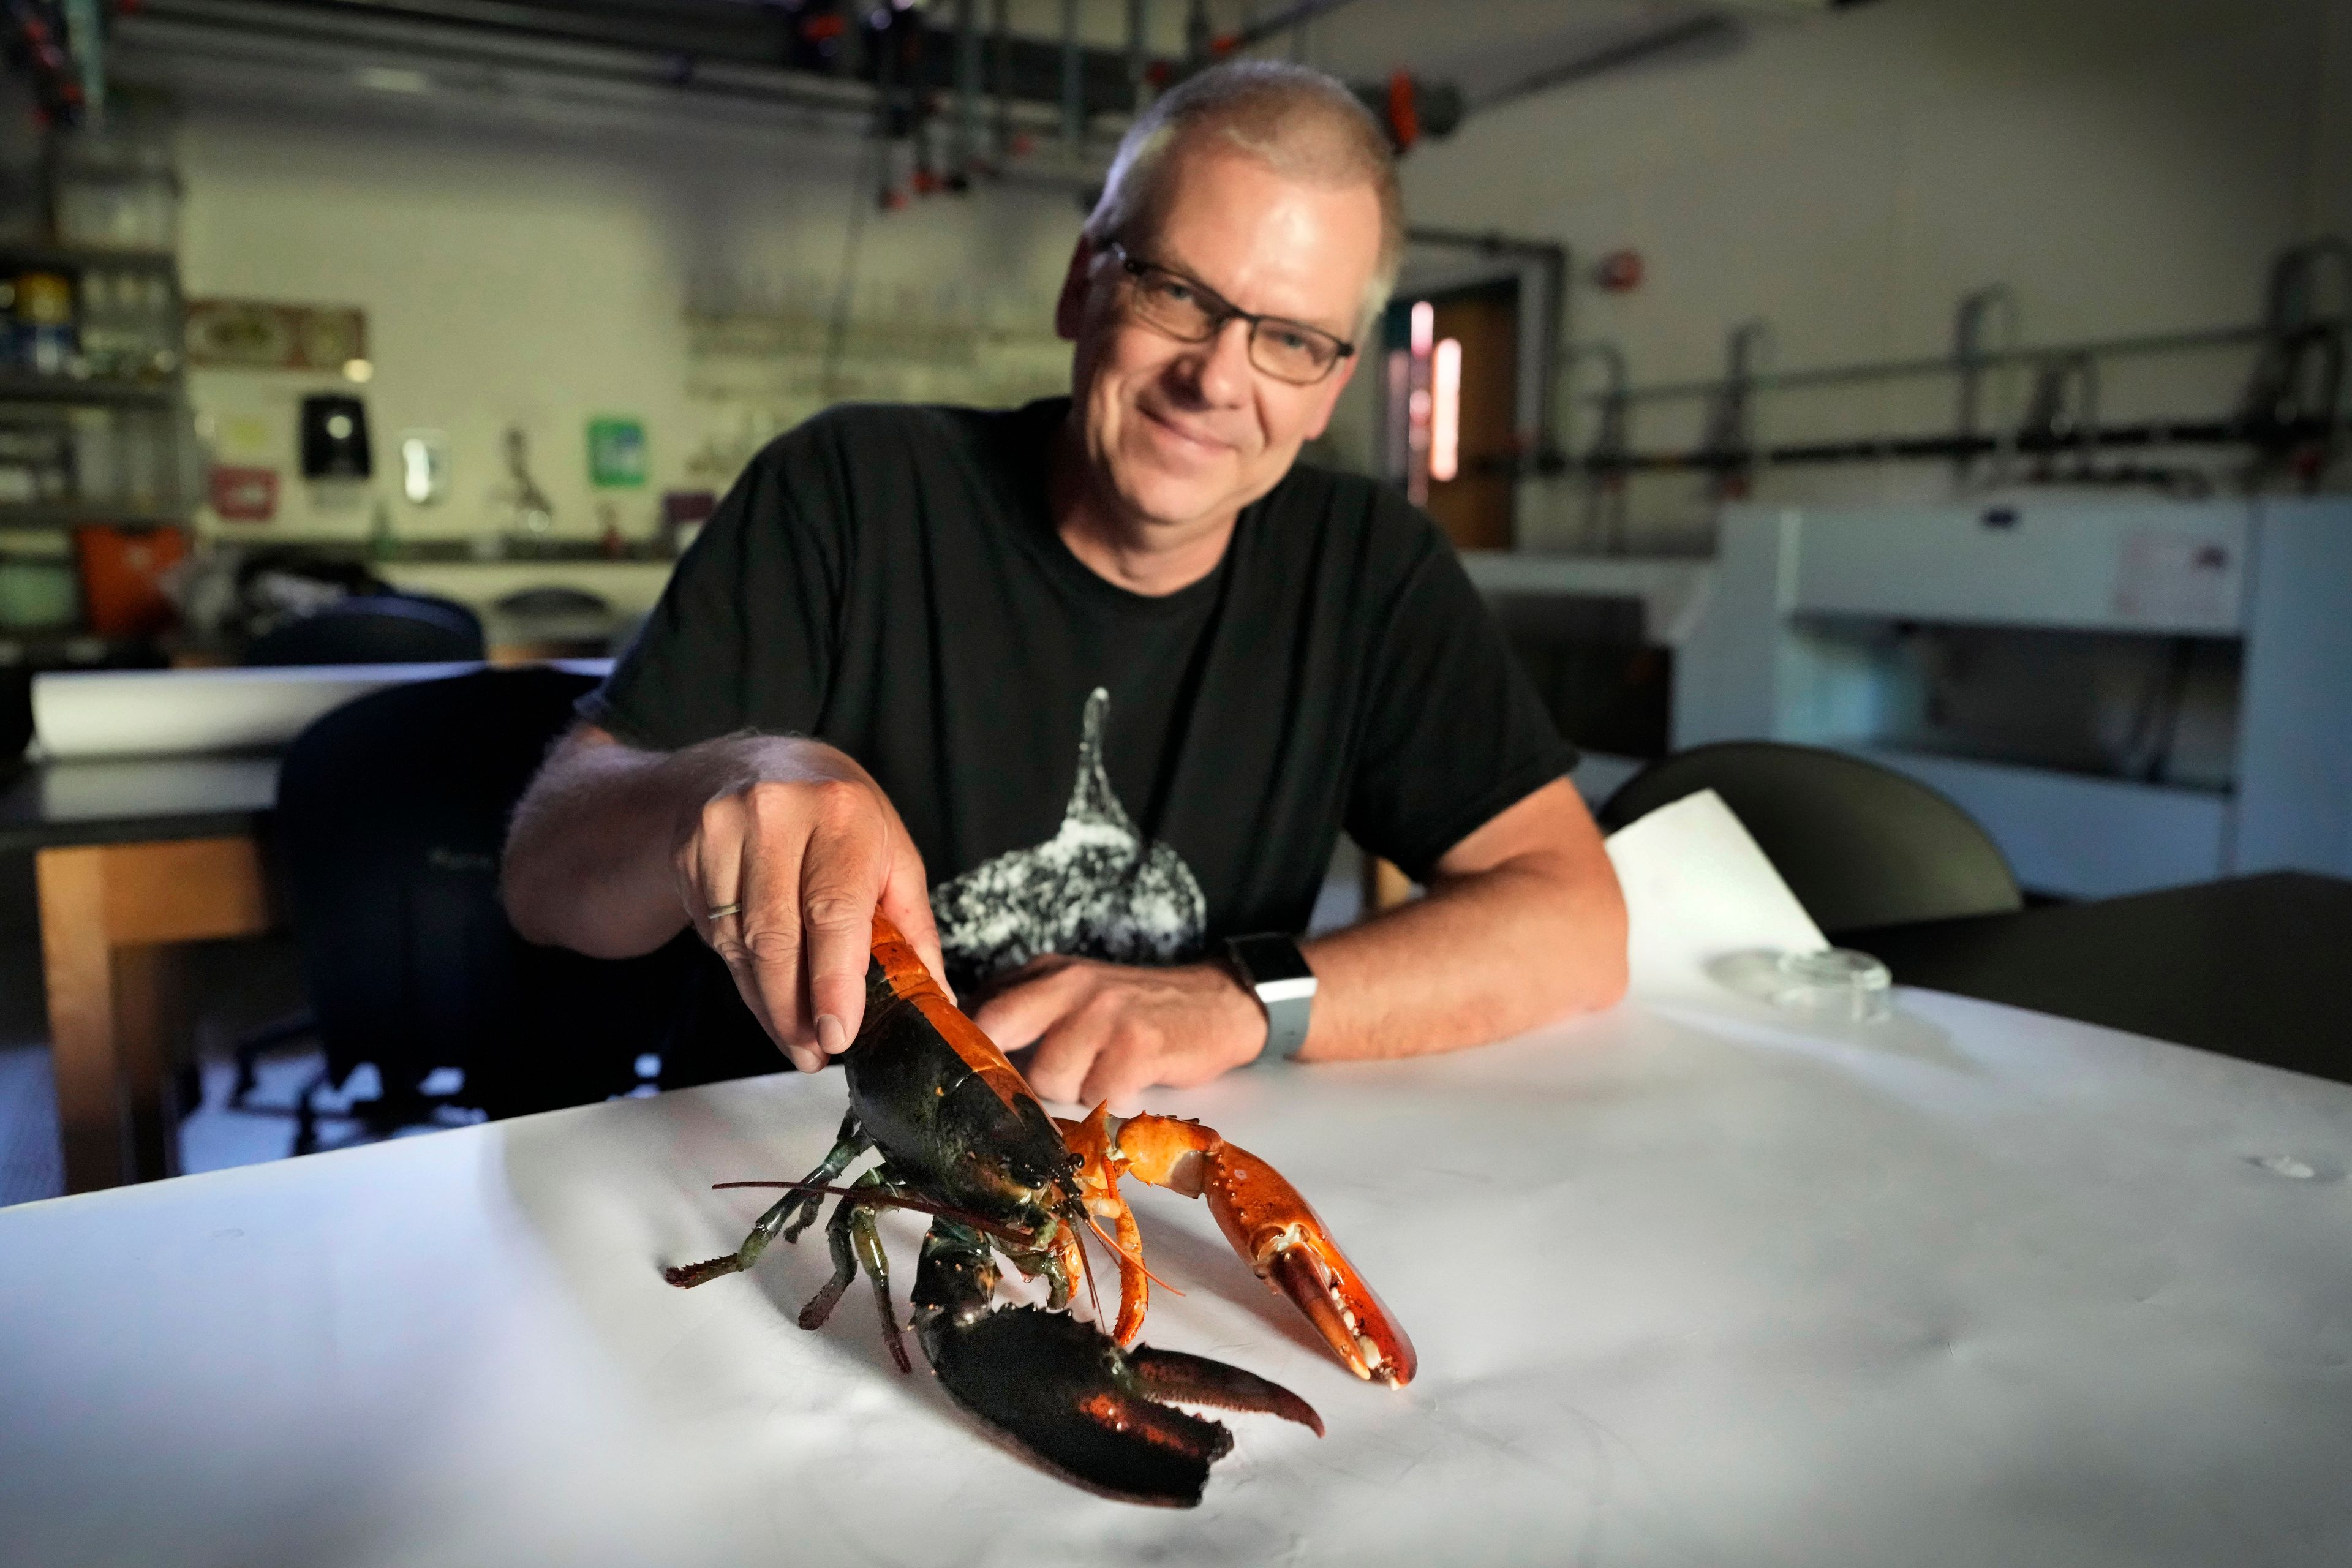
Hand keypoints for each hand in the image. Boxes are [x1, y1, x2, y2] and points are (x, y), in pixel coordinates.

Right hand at [673, 742, 947, 1072]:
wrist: (755, 765)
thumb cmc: (839, 814)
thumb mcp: (892, 851)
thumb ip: (912, 926)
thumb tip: (937, 998)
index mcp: (840, 812)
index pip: (833, 911)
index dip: (833, 982)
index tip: (838, 1035)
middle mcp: (775, 814)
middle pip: (776, 938)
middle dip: (794, 1010)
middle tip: (815, 1053)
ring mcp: (722, 832)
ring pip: (739, 945)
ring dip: (768, 1004)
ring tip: (795, 1038)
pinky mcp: (688, 854)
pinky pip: (715, 938)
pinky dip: (743, 977)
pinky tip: (766, 992)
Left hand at [971, 956, 1266, 1107]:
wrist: (1218, 1002)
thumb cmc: (1136, 1009)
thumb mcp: (1074, 993)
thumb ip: (1024, 1011)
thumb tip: (969, 1051)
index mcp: (1047, 972)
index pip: (981, 1010)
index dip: (973, 1050)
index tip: (982, 1076)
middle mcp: (1070, 985)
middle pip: (998, 1035)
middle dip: (1012, 1072)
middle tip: (1036, 1088)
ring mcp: (1104, 1013)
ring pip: (1050, 1079)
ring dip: (1074, 1092)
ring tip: (1102, 1076)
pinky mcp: (1139, 1045)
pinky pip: (1101, 1096)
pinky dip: (1114, 1100)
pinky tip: (1131, 1082)